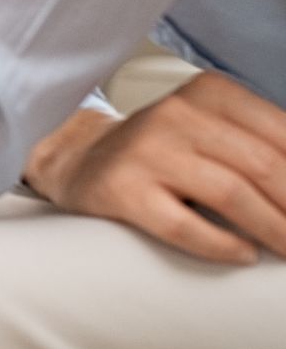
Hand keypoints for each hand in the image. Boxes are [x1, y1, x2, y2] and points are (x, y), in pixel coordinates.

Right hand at [25, 71, 285, 263]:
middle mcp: (176, 114)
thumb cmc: (165, 151)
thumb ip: (262, 142)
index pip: (282, 134)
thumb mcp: (213, 127)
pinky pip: (183, 224)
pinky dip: (222, 245)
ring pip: (232, 195)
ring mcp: (146, 151)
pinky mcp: (122, 189)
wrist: (82, 160)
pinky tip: (244, 255)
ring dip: (276, 232)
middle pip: (265, 166)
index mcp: (208, 93)